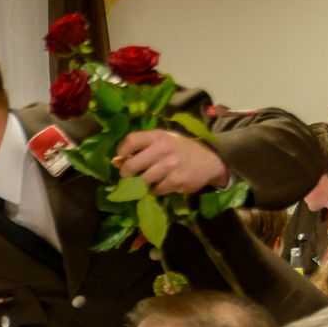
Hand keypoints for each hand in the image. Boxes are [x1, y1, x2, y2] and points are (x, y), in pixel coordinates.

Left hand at [113, 129, 230, 195]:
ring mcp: (169, 166)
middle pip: (131, 165)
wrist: (211, 160)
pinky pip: (155, 190)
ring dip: (141, 183)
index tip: (121, 158)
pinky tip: (161, 185)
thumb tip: (116, 161)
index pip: (131, 141)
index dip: (121, 151)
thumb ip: (141, 148)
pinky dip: (155, 190)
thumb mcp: (163, 142)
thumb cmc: (182, 149)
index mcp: (158, 136)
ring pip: (142, 180)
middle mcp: (162, 149)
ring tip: (146, 180)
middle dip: (126, 173)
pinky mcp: (176, 181)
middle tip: (129, 175)